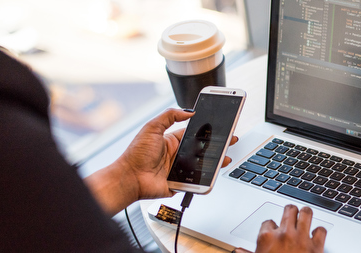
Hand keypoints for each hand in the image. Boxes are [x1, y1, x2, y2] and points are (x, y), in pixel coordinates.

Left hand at [85, 108, 237, 215]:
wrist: (129, 178)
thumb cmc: (136, 154)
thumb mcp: (151, 128)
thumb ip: (169, 116)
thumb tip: (188, 111)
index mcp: (172, 141)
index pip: (194, 134)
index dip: (207, 130)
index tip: (219, 126)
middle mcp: (177, 155)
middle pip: (202, 149)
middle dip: (217, 145)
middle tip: (230, 140)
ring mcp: (180, 170)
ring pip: (202, 165)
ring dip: (216, 161)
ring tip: (226, 157)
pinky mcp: (180, 183)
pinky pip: (196, 181)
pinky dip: (206, 178)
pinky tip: (215, 173)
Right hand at [234, 205, 326, 252]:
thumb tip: (239, 251)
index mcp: (267, 237)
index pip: (268, 222)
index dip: (271, 226)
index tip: (273, 230)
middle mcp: (284, 234)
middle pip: (289, 210)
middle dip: (290, 211)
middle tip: (291, 214)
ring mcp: (302, 238)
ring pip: (306, 213)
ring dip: (305, 214)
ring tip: (304, 215)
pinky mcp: (316, 246)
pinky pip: (321, 230)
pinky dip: (320, 232)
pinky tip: (316, 234)